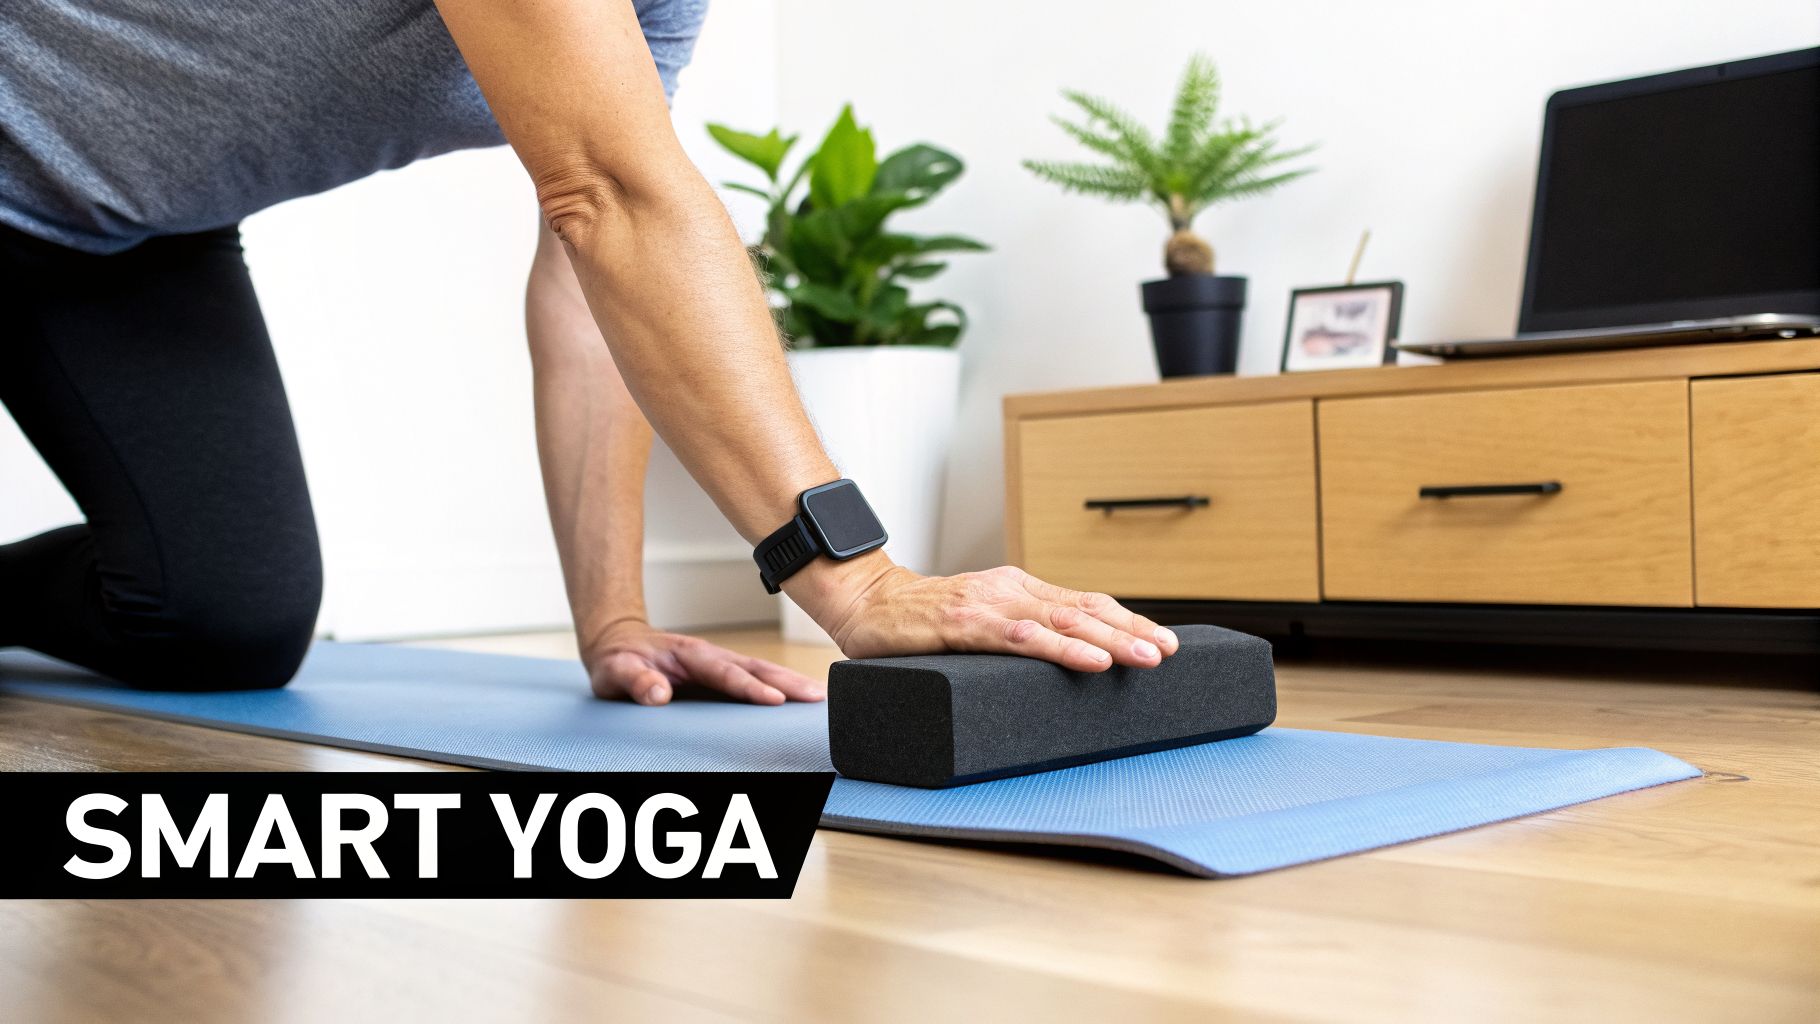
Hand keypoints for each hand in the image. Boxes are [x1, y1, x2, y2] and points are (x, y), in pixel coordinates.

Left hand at [583, 621, 823, 705]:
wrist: (619, 643)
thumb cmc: (618, 660)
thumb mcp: (616, 671)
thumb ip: (636, 681)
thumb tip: (658, 694)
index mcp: (690, 656)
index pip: (726, 674)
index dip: (751, 687)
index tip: (775, 700)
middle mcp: (712, 656)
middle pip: (757, 667)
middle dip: (788, 682)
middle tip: (817, 697)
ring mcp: (720, 663)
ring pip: (763, 670)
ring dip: (791, 682)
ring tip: (820, 697)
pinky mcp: (723, 672)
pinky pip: (757, 676)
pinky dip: (781, 684)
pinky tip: (798, 697)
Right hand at [821, 563, 1180, 671]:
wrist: (863, 603)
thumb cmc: (919, 622)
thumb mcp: (977, 625)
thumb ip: (1013, 637)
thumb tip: (1062, 662)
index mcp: (1016, 589)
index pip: (1083, 602)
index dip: (1127, 620)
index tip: (1163, 639)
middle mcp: (1009, 589)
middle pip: (1084, 608)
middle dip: (1132, 630)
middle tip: (1170, 650)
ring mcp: (988, 604)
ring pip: (1062, 620)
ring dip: (1110, 640)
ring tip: (1146, 658)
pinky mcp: (964, 623)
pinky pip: (1022, 637)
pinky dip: (1062, 647)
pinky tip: (1090, 660)